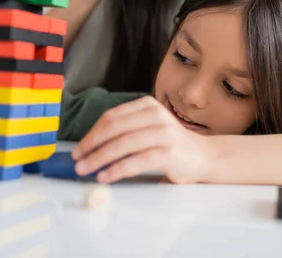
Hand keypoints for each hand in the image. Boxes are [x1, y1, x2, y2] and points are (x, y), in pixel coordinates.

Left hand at [72, 96, 210, 183]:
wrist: (203, 156)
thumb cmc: (171, 144)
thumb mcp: (149, 127)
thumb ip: (127, 130)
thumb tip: (90, 146)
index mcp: (147, 106)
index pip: (112, 117)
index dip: (91, 133)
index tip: (79, 148)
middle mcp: (155, 116)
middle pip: (114, 128)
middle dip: (91, 145)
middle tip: (77, 160)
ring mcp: (163, 134)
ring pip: (123, 144)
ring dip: (99, 158)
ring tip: (86, 169)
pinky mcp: (168, 153)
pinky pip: (136, 161)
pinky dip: (116, 169)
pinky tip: (105, 176)